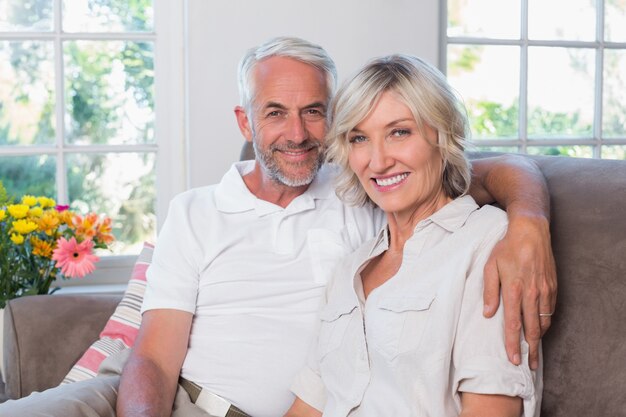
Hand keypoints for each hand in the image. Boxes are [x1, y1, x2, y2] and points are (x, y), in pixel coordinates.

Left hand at [483, 212, 556, 369]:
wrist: (531, 232)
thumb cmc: (506, 248)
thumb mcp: (490, 266)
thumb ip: (489, 291)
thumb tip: (488, 314)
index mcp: (514, 289)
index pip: (513, 324)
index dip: (513, 344)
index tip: (513, 359)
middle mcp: (532, 293)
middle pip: (532, 329)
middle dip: (531, 350)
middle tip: (530, 365)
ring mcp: (544, 290)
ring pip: (544, 321)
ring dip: (540, 338)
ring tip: (535, 351)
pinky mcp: (552, 286)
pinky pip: (550, 310)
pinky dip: (546, 322)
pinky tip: (541, 328)